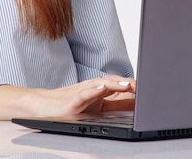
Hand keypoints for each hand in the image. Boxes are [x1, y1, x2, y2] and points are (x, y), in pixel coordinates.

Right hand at [0, 75, 135, 119]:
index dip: (135, 87)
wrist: (40, 107)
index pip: (120, 88)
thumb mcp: (95, 107)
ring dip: (115, 83)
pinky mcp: (71, 102)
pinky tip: (102, 87)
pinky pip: (83, 94)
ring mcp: (81, 94)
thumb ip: (115, 104)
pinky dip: (93, 90)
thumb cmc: (66, 106)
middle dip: (129, 84)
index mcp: (99, 92)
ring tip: (128, 84)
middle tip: (145, 85)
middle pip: (113, 83)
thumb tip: (136, 103)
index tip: (150, 88)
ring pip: (100, 85)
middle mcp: (92, 90)